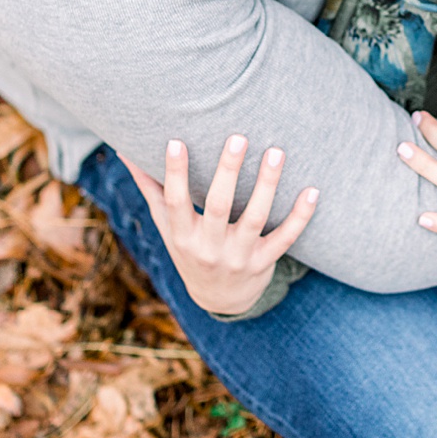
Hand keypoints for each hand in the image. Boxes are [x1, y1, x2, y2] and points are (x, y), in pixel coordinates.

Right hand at [121, 135, 318, 316]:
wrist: (219, 300)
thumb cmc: (190, 250)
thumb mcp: (167, 227)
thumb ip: (151, 189)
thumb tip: (124, 151)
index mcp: (183, 235)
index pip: (176, 203)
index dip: (175, 174)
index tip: (177, 141)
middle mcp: (210, 247)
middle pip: (219, 207)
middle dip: (228, 172)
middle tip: (238, 137)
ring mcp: (239, 256)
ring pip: (256, 218)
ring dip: (267, 185)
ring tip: (276, 152)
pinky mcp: (265, 262)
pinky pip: (286, 238)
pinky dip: (301, 216)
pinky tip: (312, 190)